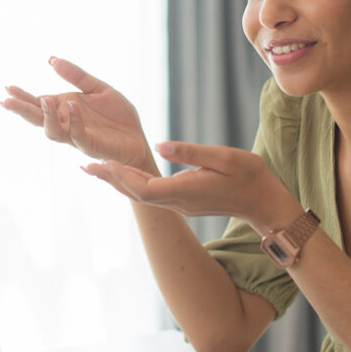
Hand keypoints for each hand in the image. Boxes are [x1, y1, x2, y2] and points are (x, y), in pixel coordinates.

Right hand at [2, 57, 154, 170]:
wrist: (137, 138)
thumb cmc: (117, 116)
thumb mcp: (97, 88)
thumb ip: (76, 75)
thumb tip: (51, 60)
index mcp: (64, 108)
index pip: (38, 102)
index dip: (23, 96)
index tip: (8, 87)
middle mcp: (66, 122)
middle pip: (38, 118)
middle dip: (22, 110)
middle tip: (6, 101)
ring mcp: (76, 135)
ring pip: (53, 131)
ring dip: (46, 116)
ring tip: (42, 99)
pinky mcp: (90, 144)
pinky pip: (77, 134)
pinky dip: (73, 120)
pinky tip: (71, 105)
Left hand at [82, 141, 301, 231]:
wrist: (264, 202)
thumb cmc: (250, 176)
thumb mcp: (225, 157)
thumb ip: (191, 153)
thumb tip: (160, 146)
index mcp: (186, 191)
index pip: (145, 188)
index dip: (123, 177)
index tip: (104, 163)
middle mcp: (179, 203)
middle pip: (136, 194)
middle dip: (110, 180)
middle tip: (85, 165)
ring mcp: (181, 205)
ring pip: (142, 196)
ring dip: (118, 182)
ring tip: (94, 169)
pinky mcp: (184, 202)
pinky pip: (151, 195)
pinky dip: (133, 184)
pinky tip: (122, 174)